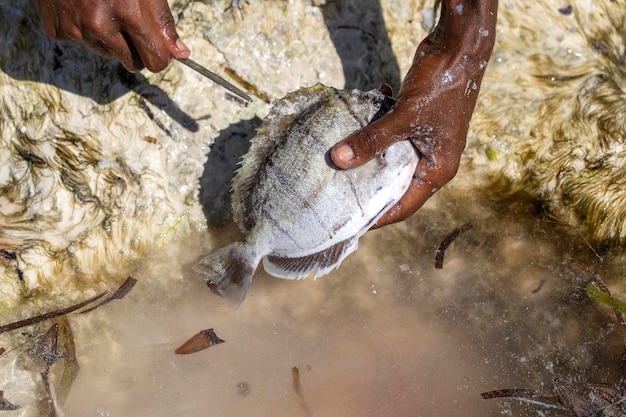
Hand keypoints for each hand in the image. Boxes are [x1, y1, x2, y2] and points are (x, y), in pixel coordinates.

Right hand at [34, 0, 190, 71]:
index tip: (159, 48)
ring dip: (110, 39)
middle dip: (137, 51)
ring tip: (103, 9)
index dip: (160, 56)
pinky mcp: (58, 30)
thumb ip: (163, 20)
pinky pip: (82, 43)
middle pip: (133, 64)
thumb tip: (180, 53)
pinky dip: (86, 31)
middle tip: (131, 26)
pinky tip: (83, 8)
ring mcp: (76, 29)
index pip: (155, 61)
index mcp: (127, 12)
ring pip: (107, 54)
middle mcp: (99, 25)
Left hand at [331, 0, 497, 227]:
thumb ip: (371, 140)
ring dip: (368, 150)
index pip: (404, 206)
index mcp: (437, 170)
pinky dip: (378, 121)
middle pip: (395, 183)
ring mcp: (424, 140)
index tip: (352, 223)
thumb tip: (339, 160)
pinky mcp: (416, 121)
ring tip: (340, 155)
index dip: (379, 216)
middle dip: (368, 184)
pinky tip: (369, 102)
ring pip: (389, 156)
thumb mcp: (403, 117)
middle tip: (338, 192)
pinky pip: (391, 131)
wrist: (458, 47)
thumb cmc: (441, 86)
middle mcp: (432, 160)